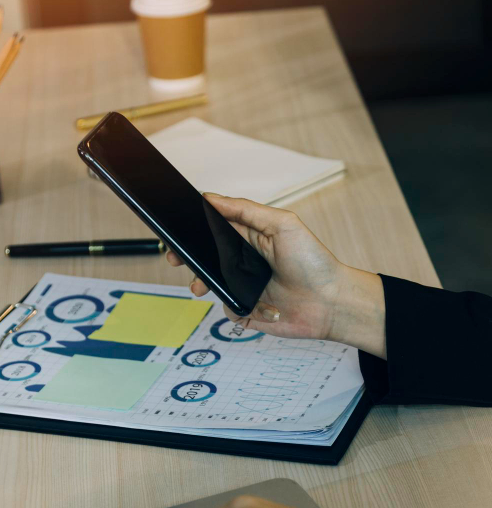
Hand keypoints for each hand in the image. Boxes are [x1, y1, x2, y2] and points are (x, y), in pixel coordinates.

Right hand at [167, 193, 386, 356]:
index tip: (178, 229)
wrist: (332, 304)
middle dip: (188, 257)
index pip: (214, 227)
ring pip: (210, 284)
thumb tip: (213, 198)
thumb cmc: (314, 262)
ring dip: (203, 284)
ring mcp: (244, 286)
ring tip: (201, 287)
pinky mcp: (246, 309)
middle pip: (206, 256)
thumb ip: (246, 210)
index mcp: (250, 236)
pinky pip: (227, 308)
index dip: (195, 227)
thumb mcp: (283, 225)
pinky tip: (258, 305)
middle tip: (176, 257)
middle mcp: (244, 260)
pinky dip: (236, 307)